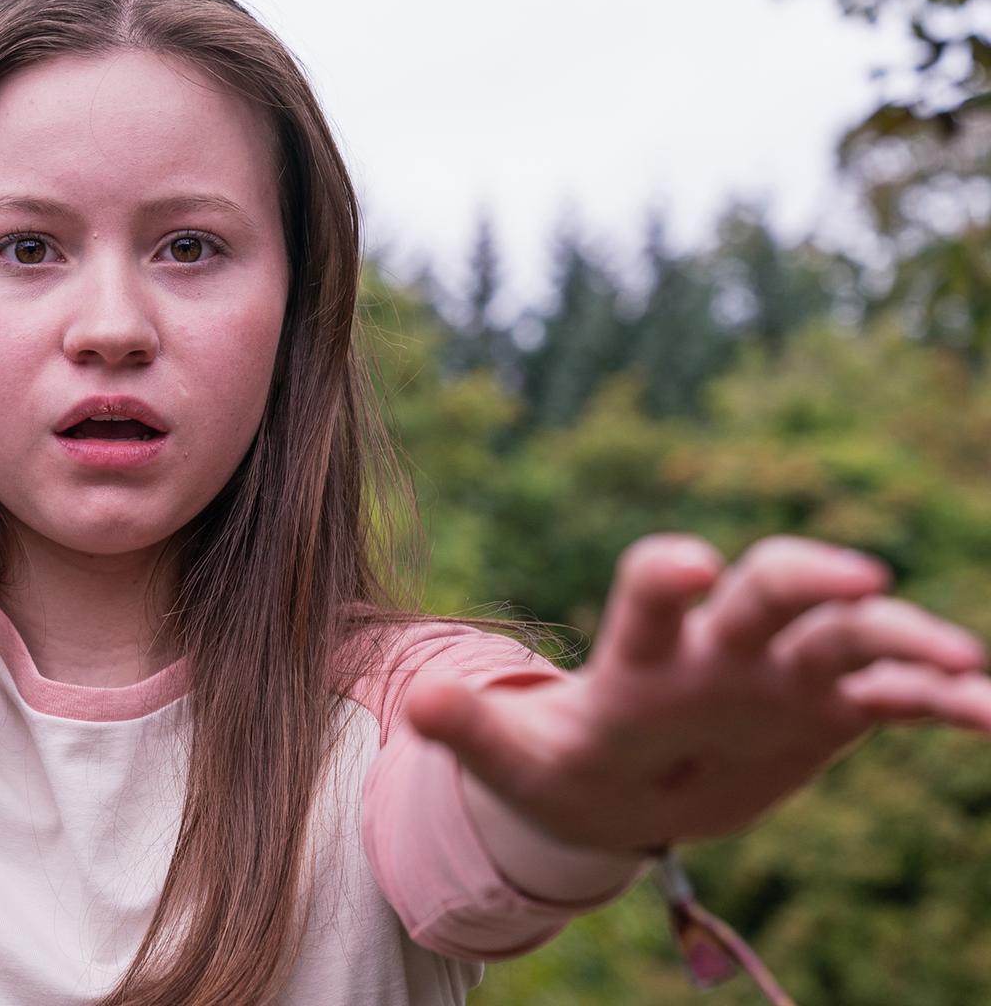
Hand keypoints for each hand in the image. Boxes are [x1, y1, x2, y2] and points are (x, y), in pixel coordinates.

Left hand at [405, 533, 990, 852]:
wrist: (623, 788)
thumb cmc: (565, 765)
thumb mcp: (517, 761)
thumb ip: (475, 734)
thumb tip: (417, 711)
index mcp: (644, 655)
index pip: (653, 597)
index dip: (666, 577)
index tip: (687, 564)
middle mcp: (722, 648)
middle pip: (770, 591)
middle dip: (806, 578)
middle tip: (855, 578)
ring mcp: (783, 675)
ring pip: (853, 640)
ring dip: (906, 644)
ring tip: (964, 667)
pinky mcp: (831, 712)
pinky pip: (899, 701)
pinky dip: (947, 704)